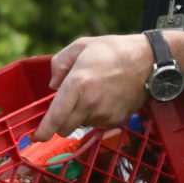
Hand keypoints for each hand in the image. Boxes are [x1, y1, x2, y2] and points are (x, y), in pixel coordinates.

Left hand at [36, 34, 150, 141]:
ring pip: (80, 125)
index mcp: (77, 84)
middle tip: (65, 105)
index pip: (55, 116)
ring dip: (78, 116)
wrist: (148, 62)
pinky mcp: (114, 120)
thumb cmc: (114, 51)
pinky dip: (93, 116)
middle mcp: (89, 103)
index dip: (43, 131)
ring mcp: (103, 114)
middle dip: (59, 122)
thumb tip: (53, 85)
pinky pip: (95, 124)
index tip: (36, 137)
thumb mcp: (81, 45)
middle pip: (64, 128)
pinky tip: (103, 98)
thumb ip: (59, 63)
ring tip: (91, 93)